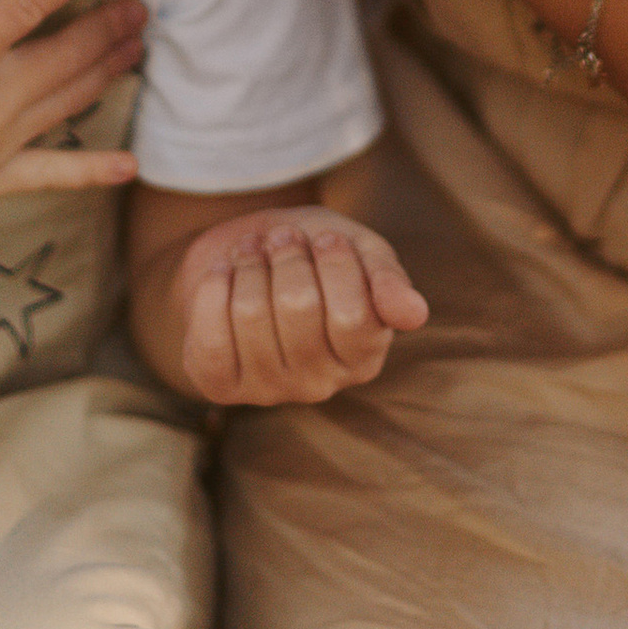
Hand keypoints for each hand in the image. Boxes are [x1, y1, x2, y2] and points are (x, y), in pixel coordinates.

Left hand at [169, 206, 428, 405]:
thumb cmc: (313, 254)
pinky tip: (224, 272)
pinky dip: (214, 288)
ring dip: (249, 264)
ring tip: (255, 252)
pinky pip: (211, 335)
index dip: (336, 265)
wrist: (248, 256)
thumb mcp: (358, 250)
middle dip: (288, 257)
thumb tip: (415, 314)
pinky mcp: (219, 384)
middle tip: (284, 239)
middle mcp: (320, 385)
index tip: (326, 238)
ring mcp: (267, 390)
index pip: (354, 317)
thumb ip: (386, 278)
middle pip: (298, 309)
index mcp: (364, 356)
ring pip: (251, 314)